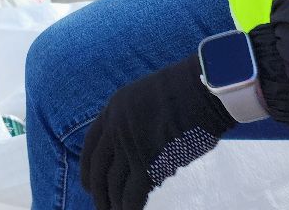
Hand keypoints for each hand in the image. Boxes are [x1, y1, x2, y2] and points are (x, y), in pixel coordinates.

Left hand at [80, 56, 235, 209]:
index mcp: (113, 109)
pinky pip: (133, 195)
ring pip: (114, 185)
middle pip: (98, 168)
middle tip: (101, 207)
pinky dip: (130, 208)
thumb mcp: (144, 95)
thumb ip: (132, 118)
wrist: (201, 90)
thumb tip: (134, 145)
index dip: (86, 168)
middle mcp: (116, 128)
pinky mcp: (148, 164)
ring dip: (113, 204)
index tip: (86, 184)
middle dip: (98, 192)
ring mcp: (130, 146)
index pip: (91, 144)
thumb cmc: (184, 90)